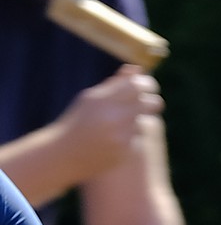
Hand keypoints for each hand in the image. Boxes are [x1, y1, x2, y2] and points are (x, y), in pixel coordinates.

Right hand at [57, 66, 161, 181]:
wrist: (63, 155)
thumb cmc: (78, 122)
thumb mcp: (91, 100)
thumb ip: (115, 84)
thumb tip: (137, 69)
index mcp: (103, 100)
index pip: (139, 85)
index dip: (147, 84)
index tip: (147, 87)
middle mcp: (114, 116)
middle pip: (153, 103)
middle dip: (151, 102)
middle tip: (144, 106)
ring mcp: (121, 136)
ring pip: (146, 121)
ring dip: (137, 122)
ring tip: (118, 126)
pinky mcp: (125, 151)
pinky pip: (140, 138)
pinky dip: (131, 138)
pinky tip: (114, 140)